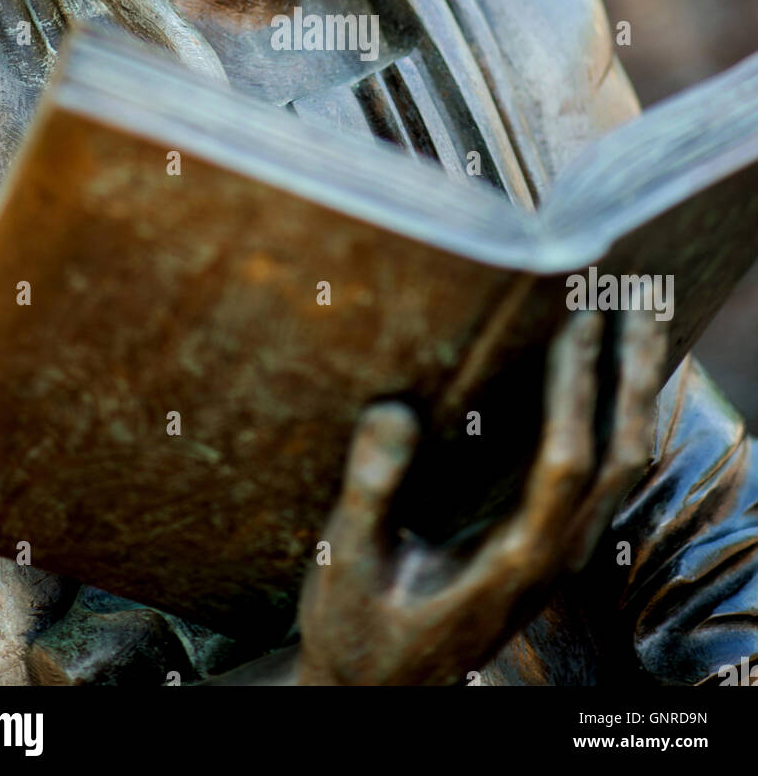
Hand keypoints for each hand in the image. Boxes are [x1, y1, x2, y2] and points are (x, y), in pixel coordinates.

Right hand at [297, 301, 664, 685]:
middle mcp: (553, 559)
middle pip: (620, 458)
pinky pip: (607, 474)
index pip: (564, 462)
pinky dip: (620, 416)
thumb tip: (393, 411)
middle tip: (639, 299)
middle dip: (633, 375)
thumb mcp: (347, 564)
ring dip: (637, 391)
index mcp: (510, 563)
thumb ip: (370, 492)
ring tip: (642, 321)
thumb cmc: (358, 627)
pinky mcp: (553, 548)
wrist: (378, 691)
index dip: (576, 388)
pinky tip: (612, 379)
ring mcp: (561, 556)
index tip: (579, 321)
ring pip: (624, 466)